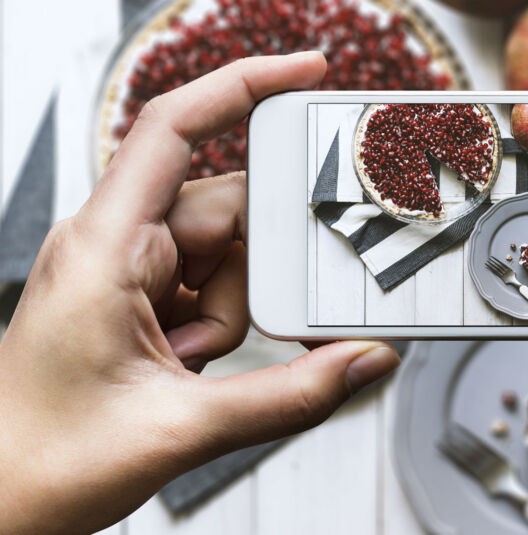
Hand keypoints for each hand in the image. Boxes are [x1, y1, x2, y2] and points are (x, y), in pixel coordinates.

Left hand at [0, 53, 399, 534]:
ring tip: (202, 364)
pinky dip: (230, 323)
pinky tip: (202, 365)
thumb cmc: (40, 457)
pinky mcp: (147, 302)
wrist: (2, 500)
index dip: (243, 85)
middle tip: (261, 318)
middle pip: (228, 209)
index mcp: (104, 246)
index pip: (174, 128)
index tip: (307, 72)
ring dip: (239, 311)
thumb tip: (362, 361)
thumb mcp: (179, 428)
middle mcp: (118, 246)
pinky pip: (218, 288)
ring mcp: (133, 274)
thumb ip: (288, 396)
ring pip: (230, 256)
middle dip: (257, 269)